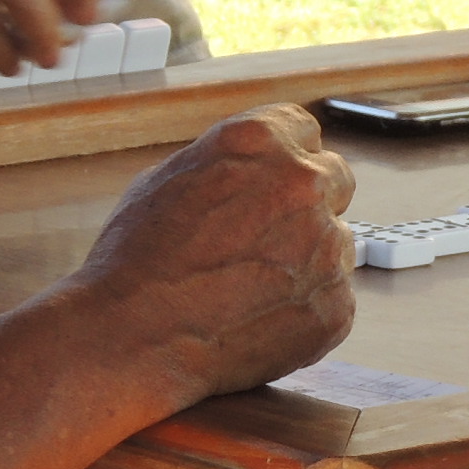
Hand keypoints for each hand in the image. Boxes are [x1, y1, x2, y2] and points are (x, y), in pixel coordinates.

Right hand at [66, 105, 357, 405]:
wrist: (133, 338)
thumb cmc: (135, 262)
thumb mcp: (166, 181)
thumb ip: (225, 167)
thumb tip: (248, 174)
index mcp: (259, 141)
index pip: (302, 130)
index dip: (285, 159)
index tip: (275, 183)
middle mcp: (302, 183)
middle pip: (334, 179)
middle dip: (307, 205)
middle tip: (268, 238)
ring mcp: (326, 245)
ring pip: (335, 243)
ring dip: (306, 261)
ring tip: (248, 290)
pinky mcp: (335, 304)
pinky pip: (332, 300)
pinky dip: (304, 311)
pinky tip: (256, 320)